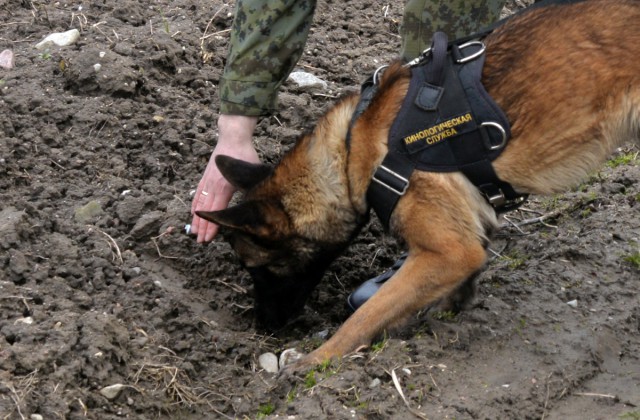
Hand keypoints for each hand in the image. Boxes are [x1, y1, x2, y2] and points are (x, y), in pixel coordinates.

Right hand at [190, 115, 259, 242]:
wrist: (232, 137)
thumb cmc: (245, 154)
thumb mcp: (252, 171)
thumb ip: (252, 187)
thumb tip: (260, 201)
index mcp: (226, 187)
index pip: (218, 211)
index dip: (212, 226)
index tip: (208, 239)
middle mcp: (214, 186)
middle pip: (207, 211)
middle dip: (203, 228)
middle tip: (200, 242)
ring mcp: (208, 181)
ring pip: (200, 204)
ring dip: (196, 219)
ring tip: (194, 232)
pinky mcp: (205, 177)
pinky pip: (198, 194)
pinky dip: (195, 205)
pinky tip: (193, 214)